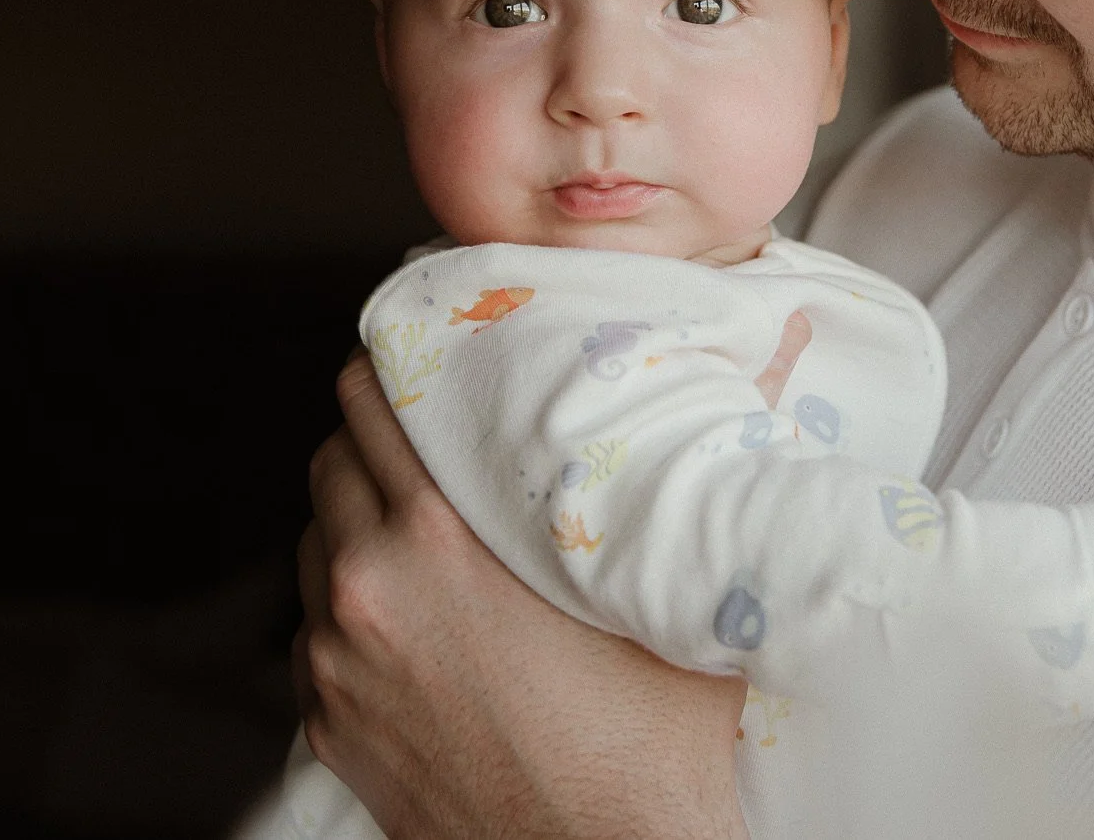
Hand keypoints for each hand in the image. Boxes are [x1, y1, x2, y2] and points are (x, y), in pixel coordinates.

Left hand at [295, 350, 749, 839]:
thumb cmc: (650, 750)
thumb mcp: (679, 588)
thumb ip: (700, 461)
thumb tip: (778, 343)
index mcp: (442, 541)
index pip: (376, 398)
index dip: (404, 360)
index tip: (432, 350)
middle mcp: (371, 591)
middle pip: (333, 457)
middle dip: (382, 437)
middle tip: (441, 432)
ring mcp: (336, 664)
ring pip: (317, 540)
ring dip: (362, 518)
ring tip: (431, 523)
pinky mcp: (328, 724)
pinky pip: (315, 627)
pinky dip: (353, 602)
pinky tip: (419, 612)